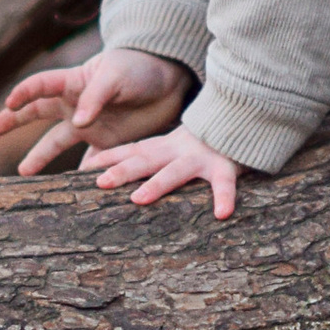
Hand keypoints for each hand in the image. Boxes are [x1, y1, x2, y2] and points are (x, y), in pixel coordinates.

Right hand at [0, 45, 188, 177]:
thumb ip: (96, 97)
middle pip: (37, 113)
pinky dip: (78, 176)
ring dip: (39, 155)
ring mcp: (89, 126)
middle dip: (14, 119)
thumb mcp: (116, 76)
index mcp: (74, 82)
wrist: (169, 80)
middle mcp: (75, 106)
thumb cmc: (139, 68)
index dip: (23, 93)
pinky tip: (65, 191)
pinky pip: (88, 162)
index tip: (9, 104)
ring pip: (56, 142)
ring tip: (22, 173)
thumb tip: (77, 122)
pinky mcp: (107, 143)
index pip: (40, 86)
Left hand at [80, 128, 241, 218]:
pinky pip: (225, 184)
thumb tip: (114, 166)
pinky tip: (223, 214)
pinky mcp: (226, 166)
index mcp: (164, 147)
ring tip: (138, 199)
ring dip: (157, 184)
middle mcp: (178, 151)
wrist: (243, 116)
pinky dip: (224, 197)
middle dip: (122, 170)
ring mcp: (201, 158)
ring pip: (175, 171)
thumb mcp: (176, 145)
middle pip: (145, 160)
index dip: (109, 158)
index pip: (132, 150)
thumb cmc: (207, 140)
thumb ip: (153, 154)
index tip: (86, 169)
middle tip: (100, 183)